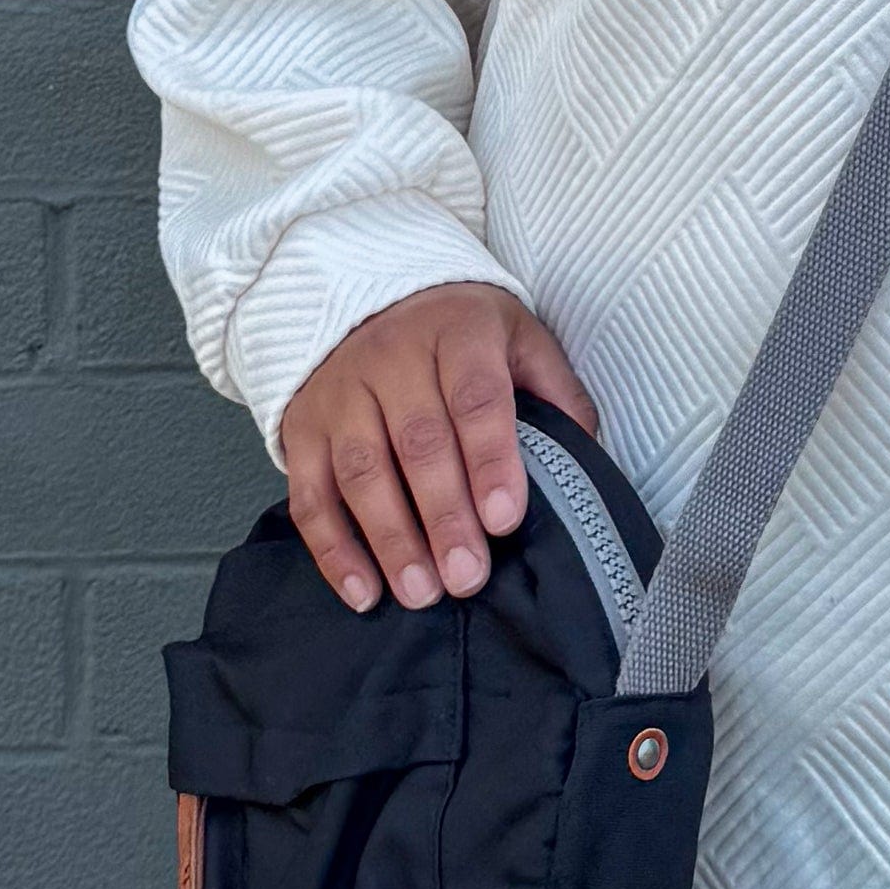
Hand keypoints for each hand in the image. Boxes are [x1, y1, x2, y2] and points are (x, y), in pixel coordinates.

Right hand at [281, 285, 599, 615]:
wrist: (368, 295)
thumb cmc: (460, 332)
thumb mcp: (519, 336)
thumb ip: (555, 392)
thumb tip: (586, 458)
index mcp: (458, 332)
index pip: (475, 398)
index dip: (490, 460)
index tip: (504, 519)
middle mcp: (393, 358)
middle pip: (418, 443)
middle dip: (444, 516)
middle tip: (468, 577)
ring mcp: (341, 393)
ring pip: (362, 472)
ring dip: (391, 539)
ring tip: (422, 593)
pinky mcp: (303, 427)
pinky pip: (311, 494)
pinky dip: (333, 549)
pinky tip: (363, 592)